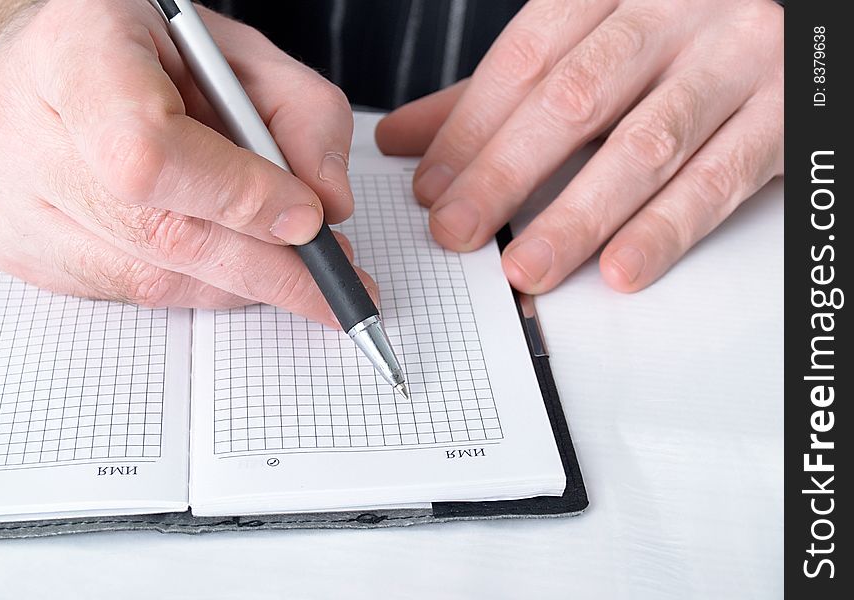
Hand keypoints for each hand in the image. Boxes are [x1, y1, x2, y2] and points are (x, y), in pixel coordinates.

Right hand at [0, 0, 373, 325]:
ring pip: (147, 276)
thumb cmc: (145, 53)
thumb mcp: (239, 54)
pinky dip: (192, 285)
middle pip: (157, 231)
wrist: (51, 63)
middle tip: (331, 286)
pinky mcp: (12, 246)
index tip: (308, 219)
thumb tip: (331, 205)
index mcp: (75, 50)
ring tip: (285, 268)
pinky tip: (220, 261)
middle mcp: (20, 124)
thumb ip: (302, 115)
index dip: (238, 197)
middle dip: (265, 269)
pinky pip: (125, 290)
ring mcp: (5, 195)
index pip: (150, 151)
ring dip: (236, 284)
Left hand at [376, 0, 783, 292]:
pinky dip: (665, 229)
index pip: (527, 56)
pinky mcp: (788, 114)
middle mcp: (677, 14)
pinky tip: (620, 268)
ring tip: (526, 266)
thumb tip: (409, 139)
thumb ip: (501, 92)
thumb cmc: (685, 32)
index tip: (432, 187)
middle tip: (456, 232)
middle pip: (574, 99)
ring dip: (576, 216)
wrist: (804, 13)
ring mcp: (737, 59)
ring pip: (643, 146)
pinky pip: (719, 180)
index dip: (471, 127)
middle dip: (504, 174)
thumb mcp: (592, 43)